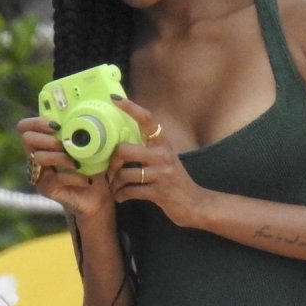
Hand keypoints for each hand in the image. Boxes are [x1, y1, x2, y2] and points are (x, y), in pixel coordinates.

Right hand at [17, 116, 114, 218]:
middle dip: (47, 139)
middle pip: (27, 139)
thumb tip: (93, 110)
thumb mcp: (92, 146)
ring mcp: (40, 173)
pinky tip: (86, 179)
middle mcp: (37, 156)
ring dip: (60, 157)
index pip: (26, 127)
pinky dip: (73, 177)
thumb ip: (85, 131)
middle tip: (65, 145)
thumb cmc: (94, 167)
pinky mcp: (46, 188)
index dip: (37, 122)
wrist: (99, 195)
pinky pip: (55, 179)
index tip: (56, 126)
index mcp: (45, 141)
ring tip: (77, 163)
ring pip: (39, 158)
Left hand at [107, 97, 206, 227]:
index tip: (115, 100)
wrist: (194, 204)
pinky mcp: (159, 192)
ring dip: (114, 184)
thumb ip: (148, 149)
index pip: (147, 120)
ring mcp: (161, 174)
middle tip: (110, 172)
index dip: (131, 108)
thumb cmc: (174, 180)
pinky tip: (121, 197)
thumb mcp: (165, 159)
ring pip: (124, 174)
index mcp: (163, 143)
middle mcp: (163, 155)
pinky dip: (121, 196)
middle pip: (124, 150)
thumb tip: (122, 143)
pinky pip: (130, 192)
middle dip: (111, 163)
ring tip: (115, 187)